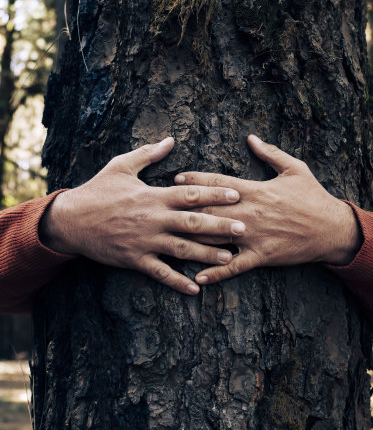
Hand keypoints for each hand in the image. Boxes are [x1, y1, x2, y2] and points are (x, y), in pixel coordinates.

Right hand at [39, 137, 245, 294]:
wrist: (71, 220)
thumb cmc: (98, 190)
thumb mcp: (121, 166)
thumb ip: (148, 154)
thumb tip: (170, 140)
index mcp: (153, 195)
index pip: (190, 193)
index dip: (215, 193)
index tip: (237, 194)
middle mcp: (153, 219)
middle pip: (193, 222)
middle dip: (220, 225)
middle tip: (244, 228)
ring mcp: (145, 241)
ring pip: (182, 249)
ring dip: (207, 254)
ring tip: (229, 258)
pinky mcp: (135, 259)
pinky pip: (159, 273)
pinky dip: (177, 282)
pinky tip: (195, 289)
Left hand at [174, 135, 361, 285]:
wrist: (332, 228)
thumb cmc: (313, 196)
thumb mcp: (295, 168)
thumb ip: (271, 153)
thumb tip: (251, 137)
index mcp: (255, 190)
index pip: (218, 183)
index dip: (195, 180)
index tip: (177, 178)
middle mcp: (249, 213)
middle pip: (209, 209)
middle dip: (184, 207)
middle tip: (162, 207)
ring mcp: (253, 236)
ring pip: (216, 237)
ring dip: (191, 238)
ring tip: (168, 239)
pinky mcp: (261, 256)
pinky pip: (234, 267)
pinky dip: (216, 273)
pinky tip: (197, 277)